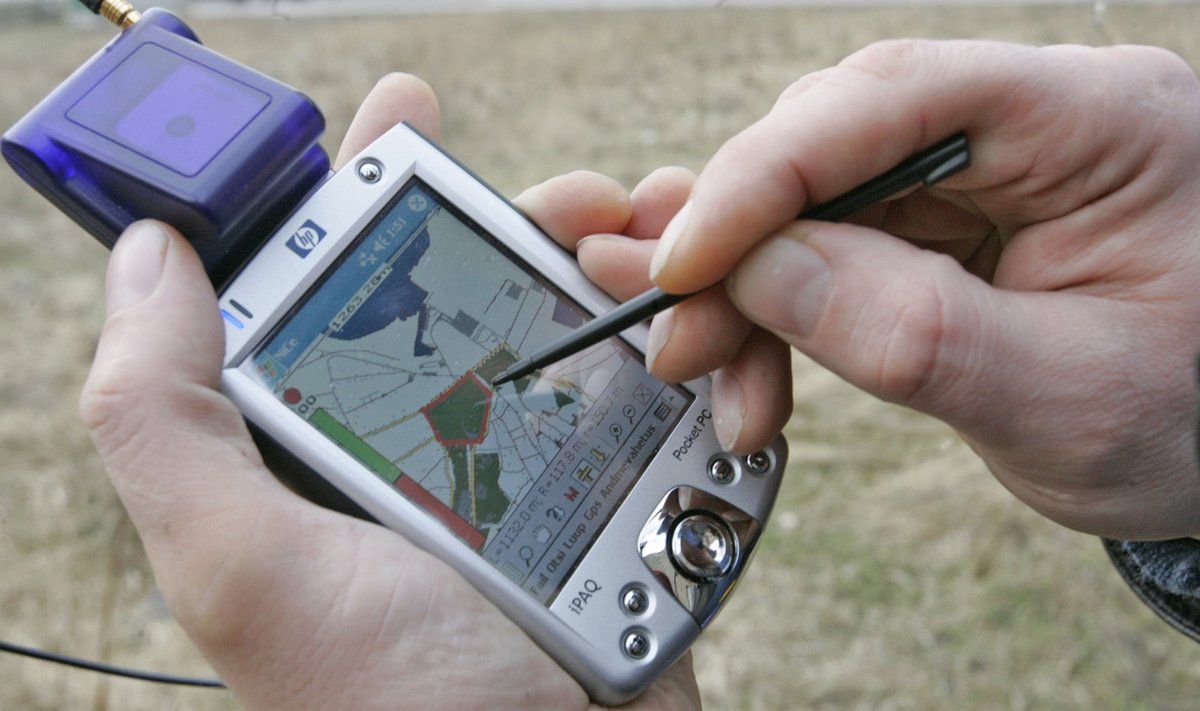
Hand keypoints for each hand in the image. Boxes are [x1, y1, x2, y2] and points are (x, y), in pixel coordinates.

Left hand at [80, 75, 699, 709]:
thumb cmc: (389, 708)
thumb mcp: (245, 565)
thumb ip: (168, 418)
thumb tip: (151, 254)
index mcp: (355, 441)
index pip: (359, 282)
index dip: (378, 187)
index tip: (412, 110)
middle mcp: (453, 445)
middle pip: (502, 288)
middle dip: (550, 219)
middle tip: (600, 202)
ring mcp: (556, 472)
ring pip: (608, 328)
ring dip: (653, 277)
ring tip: (684, 268)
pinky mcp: (644, 503)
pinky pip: (687, 398)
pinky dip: (720, 358)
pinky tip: (731, 352)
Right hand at [587, 40, 1199, 539]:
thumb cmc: (1198, 423)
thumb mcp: (1066, 400)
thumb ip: (912, 332)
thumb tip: (759, 271)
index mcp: (1096, 122)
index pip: (897, 98)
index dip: (767, 174)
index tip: (687, 259)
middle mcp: (1029, 124)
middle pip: (834, 144)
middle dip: (739, 247)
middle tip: (681, 336)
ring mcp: (984, 174)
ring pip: (814, 201)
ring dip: (745, 291)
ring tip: (711, 371)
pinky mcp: (948, 226)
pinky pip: (833, 248)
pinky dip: (778, 312)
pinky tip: (750, 365)